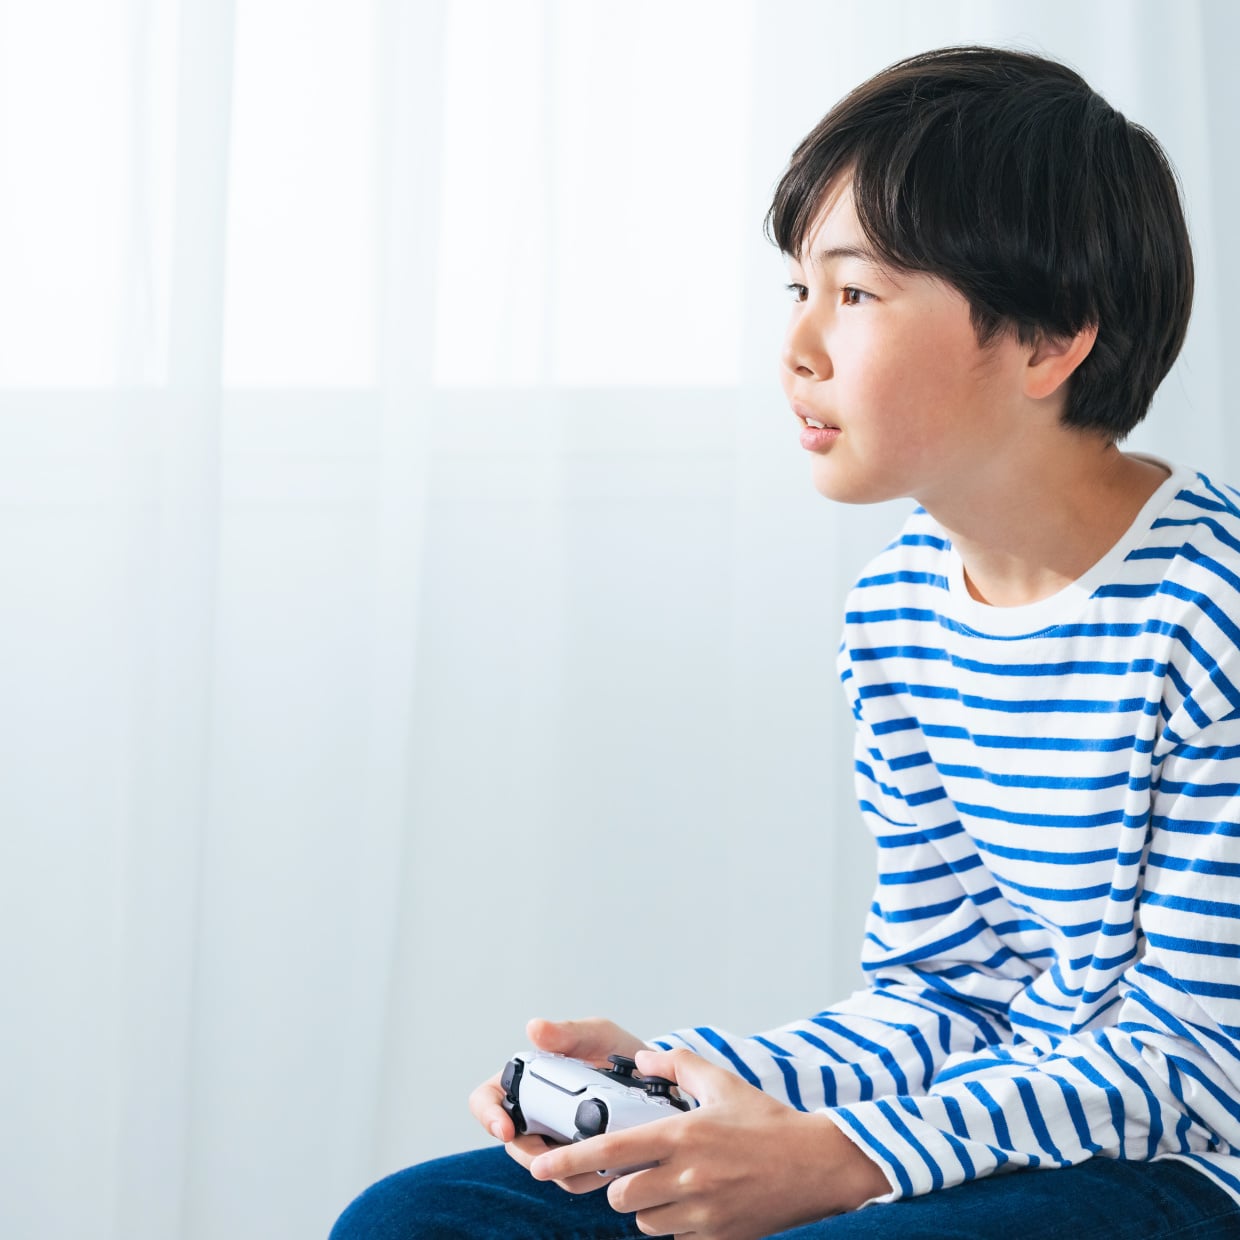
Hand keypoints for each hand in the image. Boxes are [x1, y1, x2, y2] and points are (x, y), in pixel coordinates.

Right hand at [468, 1016, 645, 1159]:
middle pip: (515, 1144)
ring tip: (595, 1158)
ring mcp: (554, 1140)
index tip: (506, 1129)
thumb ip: (567, 1032)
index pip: (487, 1099)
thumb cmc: (614, 1050)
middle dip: (533, 1155)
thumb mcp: (595, 1034)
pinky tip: (608, 1165)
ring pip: (544, 1168)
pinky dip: (587, 1176)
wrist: (653, 1078)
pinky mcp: (578, 1160)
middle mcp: (534, 1113)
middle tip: (559, 1155)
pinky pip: (572, 1179)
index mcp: (526, 1080)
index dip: (489, 1116)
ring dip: (565, 1169)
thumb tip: (534, 1028)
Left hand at [527, 1047, 891, 1238]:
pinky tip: (699, 1202)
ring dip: (648, 1205)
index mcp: (680, 1134)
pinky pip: (674, 1237)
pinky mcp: (714, 1238)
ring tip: (676, 1184)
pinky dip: (675, 1224)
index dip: (569, 1160)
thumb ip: (677, 1066)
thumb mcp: (723, 1082)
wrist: (818, 1166)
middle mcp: (684, 1176)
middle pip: (618, 1194)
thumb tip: (641, 1059)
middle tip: (640, 1169)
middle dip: (619, 1184)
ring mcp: (699, 1213)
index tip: (540, 1167)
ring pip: (644, 1219)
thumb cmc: (769, 1122)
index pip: (609, 1151)